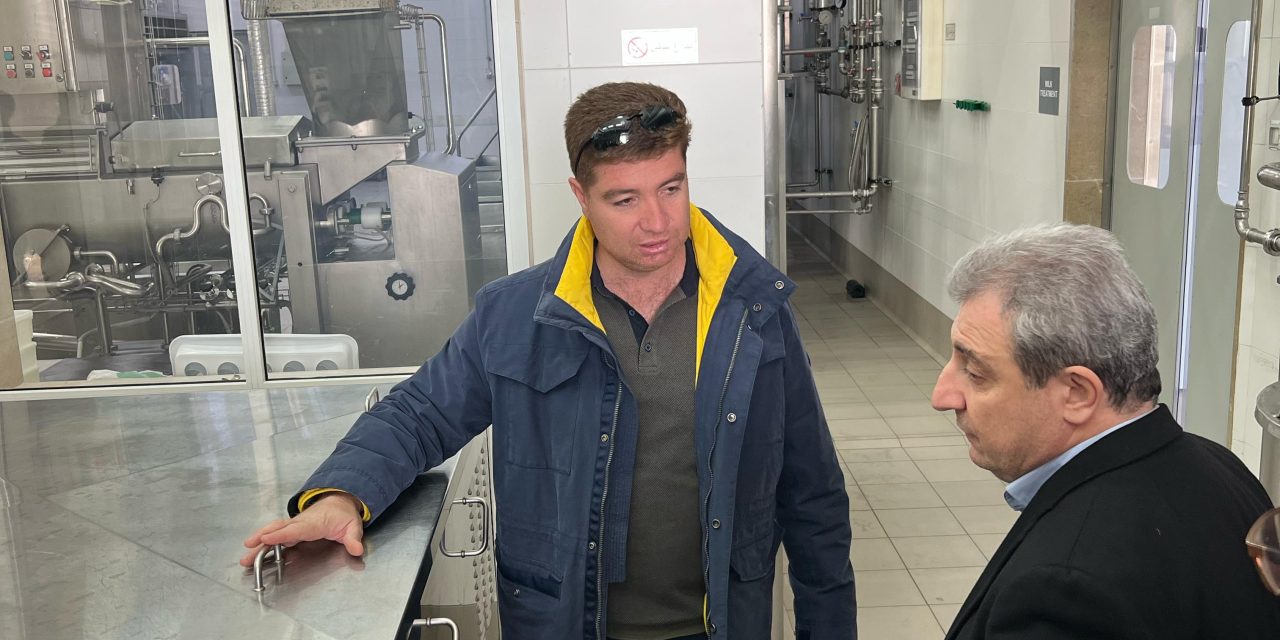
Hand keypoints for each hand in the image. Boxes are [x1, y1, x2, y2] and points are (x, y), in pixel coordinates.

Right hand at [240, 492, 365, 566]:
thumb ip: (353, 539)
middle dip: (263, 538)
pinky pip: (277, 533)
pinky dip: (264, 540)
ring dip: (259, 541)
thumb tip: (356, 549)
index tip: (266, 539)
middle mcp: (301, 523)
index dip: (281, 535)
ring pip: (274, 531)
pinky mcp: (292, 529)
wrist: (339, 500)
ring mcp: (295, 525)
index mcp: (315, 523)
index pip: (296, 529)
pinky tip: (255, 550)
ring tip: (246, 555)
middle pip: (279, 530)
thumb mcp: (353, 526)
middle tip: (248, 547)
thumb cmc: (344, 515)